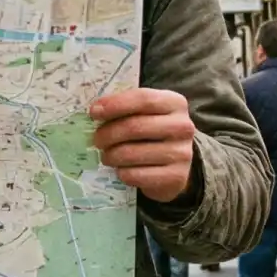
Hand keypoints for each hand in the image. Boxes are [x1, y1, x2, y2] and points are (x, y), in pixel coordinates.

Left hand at [90, 89, 196, 203]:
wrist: (174, 166)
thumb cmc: (152, 133)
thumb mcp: (146, 113)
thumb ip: (126, 108)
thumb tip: (96, 110)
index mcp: (175, 103)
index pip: (143, 99)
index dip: (115, 105)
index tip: (93, 112)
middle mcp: (183, 127)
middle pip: (134, 127)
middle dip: (108, 134)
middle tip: (96, 140)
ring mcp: (182, 153)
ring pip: (132, 153)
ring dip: (111, 155)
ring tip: (106, 156)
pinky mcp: (176, 177)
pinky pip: (136, 175)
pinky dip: (122, 173)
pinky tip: (121, 170)